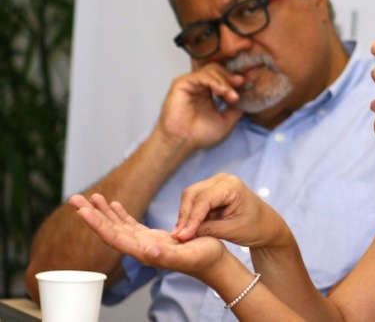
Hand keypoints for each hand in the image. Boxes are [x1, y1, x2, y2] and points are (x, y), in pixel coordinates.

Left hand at [69, 194, 226, 280]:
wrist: (215, 263)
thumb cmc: (205, 259)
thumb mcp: (189, 256)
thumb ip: (167, 255)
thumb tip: (147, 250)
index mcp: (145, 252)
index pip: (114, 237)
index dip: (97, 224)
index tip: (82, 210)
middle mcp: (140, 248)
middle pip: (109, 230)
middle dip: (91, 214)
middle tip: (74, 198)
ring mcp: (145, 243)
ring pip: (118, 225)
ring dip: (102, 211)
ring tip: (89, 196)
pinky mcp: (153, 238)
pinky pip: (131, 225)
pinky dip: (120, 214)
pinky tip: (113, 205)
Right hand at [157, 63, 244, 153]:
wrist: (183, 142)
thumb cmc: (200, 134)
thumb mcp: (226, 121)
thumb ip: (236, 109)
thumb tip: (248, 99)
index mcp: (209, 92)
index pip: (225, 78)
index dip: (237, 78)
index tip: (250, 80)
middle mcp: (200, 86)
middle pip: (219, 70)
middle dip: (232, 77)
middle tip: (242, 83)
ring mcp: (191, 83)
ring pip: (211, 71)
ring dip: (224, 81)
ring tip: (231, 95)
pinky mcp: (182, 83)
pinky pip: (200, 76)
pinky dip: (213, 81)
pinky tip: (221, 91)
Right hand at [171, 173, 289, 248]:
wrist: (266, 225)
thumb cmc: (254, 227)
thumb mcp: (231, 231)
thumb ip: (207, 230)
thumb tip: (183, 234)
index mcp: (232, 185)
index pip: (204, 199)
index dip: (191, 218)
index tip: (181, 237)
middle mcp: (222, 179)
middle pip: (193, 194)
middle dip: (184, 216)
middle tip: (177, 238)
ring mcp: (216, 183)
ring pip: (191, 197)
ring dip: (185, 216)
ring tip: (180, 236)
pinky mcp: (212, 191)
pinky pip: (195, 201)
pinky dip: (190, 215)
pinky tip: (186, 230)